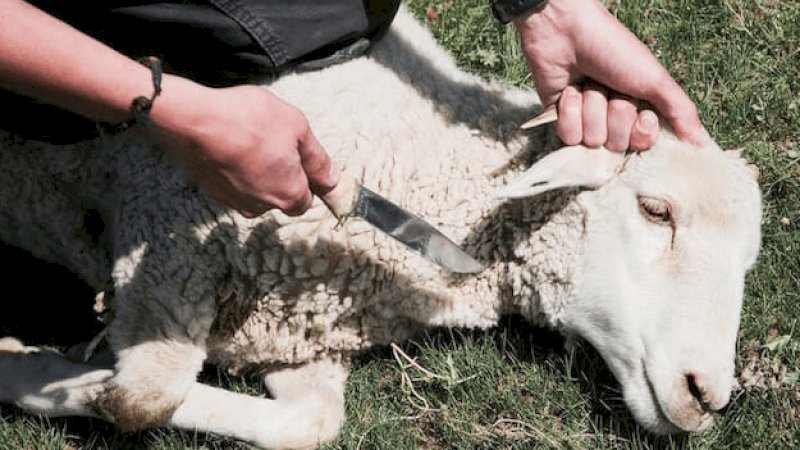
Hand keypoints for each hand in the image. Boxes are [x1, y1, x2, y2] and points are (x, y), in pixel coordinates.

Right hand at [147, 78, 337, 217]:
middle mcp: (262, 206)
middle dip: (280, 175)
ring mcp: (234, 201)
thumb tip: (333, 180)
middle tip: (273, 143)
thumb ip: (318, 159)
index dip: (306, 180)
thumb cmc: (250, 120)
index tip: (299, 159)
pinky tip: (230, 147)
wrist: (197, 120)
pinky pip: (231, 185)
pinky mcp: (211, 191)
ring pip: (254, 192)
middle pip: (279, 197)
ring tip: (250, 141)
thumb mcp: (297, 128)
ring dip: (256, 173)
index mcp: (289, 194)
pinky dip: (234, 171)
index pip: (306, 200)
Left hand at [513, 0, 709, 151]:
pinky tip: (570, 91)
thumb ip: (681, 112)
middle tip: (610, 87)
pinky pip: (569, 138)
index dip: (642, 129)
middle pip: (617, 145)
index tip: (641, 106)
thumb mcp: (655, 79)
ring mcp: (586, 124)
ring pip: (592, 141)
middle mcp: (613, 122)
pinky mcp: (561, 122)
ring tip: (588, 84)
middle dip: (615, 113)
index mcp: (639, 112)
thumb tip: (702, 144)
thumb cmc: (614, 50)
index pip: (644, 145)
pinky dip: (570, 112)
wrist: (567, 32)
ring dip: (591, 108)